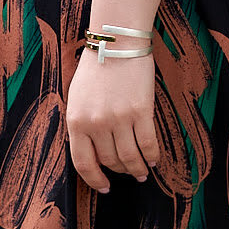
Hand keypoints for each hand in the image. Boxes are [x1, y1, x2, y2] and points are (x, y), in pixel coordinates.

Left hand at [66, 50, 159, 193]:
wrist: (117, 42)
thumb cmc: (96, 67)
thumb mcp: (77, 98)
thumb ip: (81, 124)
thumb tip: (92, 151)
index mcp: (76, 121)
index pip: (83, 163)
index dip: (95, 179)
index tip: (104, 186)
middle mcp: (96, 124)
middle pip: (109, 160)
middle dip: (119, 170)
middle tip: (128, 172)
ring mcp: (119, 118)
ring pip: (129, 157)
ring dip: (137, 168)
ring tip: (142, 172)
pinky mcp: (141, 111)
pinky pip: (148, 143)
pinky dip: (151, 156)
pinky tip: (153, 160)